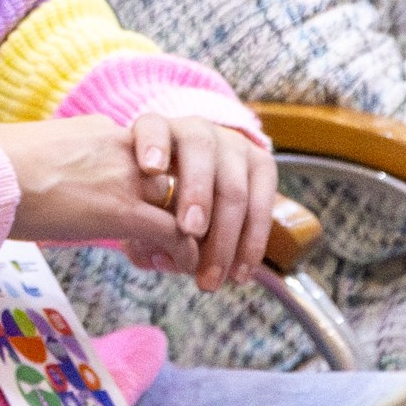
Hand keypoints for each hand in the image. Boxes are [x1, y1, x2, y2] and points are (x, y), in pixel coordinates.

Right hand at [0, 115, 188, 262]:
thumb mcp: (37, 155)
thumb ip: (61, 166)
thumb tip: (51, 186)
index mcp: (99, 131)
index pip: (148, 157)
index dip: (154, 189)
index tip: (146, 215)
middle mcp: (120, 147)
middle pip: (175, 176)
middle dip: (183, 210)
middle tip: (175, 242)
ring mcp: (124, 176)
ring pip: (185, 204)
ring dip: (191, 235)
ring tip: (182, 260)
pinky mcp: (122, 210)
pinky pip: (175, 232)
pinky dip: (185, 253)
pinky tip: (177, 268)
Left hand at [127, 113, 276, 291]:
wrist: (201, 184)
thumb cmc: (158, 197)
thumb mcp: (143, 204)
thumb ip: (142, 226)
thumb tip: (157, 257)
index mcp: (158, 130)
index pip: (152, 129)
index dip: (152, 146)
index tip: (150, 169)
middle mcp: (198, 132)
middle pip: (200, 156)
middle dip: (197, 195)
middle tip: (190, 230)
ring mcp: (234, 146)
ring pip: (233, 187)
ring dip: (224, 236)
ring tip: (211, 276)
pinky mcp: (263, 165)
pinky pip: (262, 205)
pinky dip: (251, 243)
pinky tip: (240, 273)